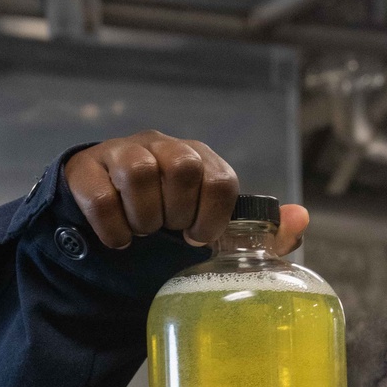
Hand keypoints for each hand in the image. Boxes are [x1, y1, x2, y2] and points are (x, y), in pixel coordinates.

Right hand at [65, 132, 307, 252]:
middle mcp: (162, 147)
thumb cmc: (168, 223)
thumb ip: (259, 231)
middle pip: (182, 167)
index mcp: (199, 160)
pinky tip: (118, 240)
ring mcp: (121, 153)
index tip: (198, 239)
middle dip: (178, 213)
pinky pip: (102, 196)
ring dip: (144, 219)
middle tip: (168, 234)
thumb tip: (301, 218)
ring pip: (139, 174)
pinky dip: (112, 228)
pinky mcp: (86, 170)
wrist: (105, 216)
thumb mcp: (214, 229)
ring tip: (142, 234)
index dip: (213, 216)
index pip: (220, 178)